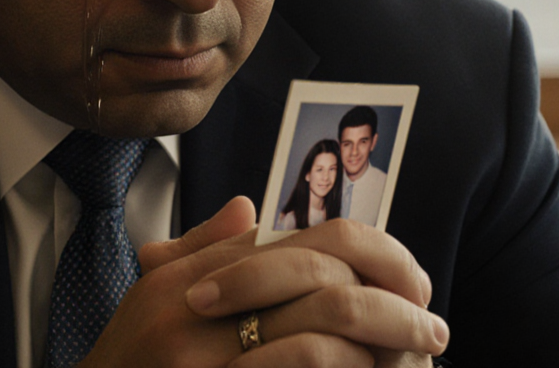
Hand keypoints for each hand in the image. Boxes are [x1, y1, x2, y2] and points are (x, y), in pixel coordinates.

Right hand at [80, 197, 448, 367]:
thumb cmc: (127, 363)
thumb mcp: (150, 296)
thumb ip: (203, 249)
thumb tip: (254, 207)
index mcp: (184, 281)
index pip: (289, 248)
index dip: (361, 257)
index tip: (407, 278)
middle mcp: (193, 316)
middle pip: (316, 284)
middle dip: (389, 304)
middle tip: (432, 325)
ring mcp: (207, 367)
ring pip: (319, 338)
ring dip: (382, 345)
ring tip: (420, 357)